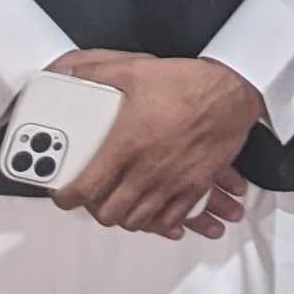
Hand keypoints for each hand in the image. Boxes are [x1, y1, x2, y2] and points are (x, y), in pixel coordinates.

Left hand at [51, 53, 265, 235]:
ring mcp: (171, 183)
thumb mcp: (136, 70)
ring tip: (119, 204)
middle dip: (96, 209)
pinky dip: (159, 222)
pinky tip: (153, 212)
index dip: (67, 197)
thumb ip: (98, 74)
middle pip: (110, 213)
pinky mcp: (193, 187)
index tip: (62, 194)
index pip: (86, 187)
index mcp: (126, 144)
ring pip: (138, 221)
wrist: (231, 95)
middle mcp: (146, 170)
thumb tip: (72, 75)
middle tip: (92, 199)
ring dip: (124, 217)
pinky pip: (172, 219)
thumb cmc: (187, 84)